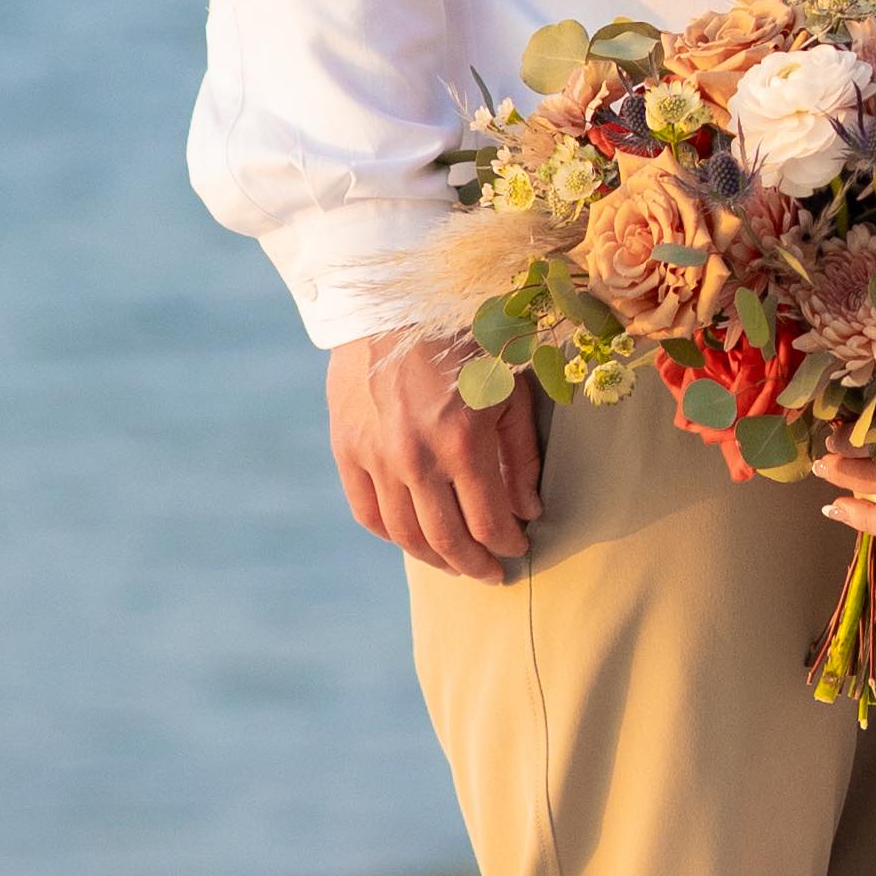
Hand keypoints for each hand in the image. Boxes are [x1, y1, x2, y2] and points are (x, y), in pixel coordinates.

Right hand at [329, 333, 542, 580]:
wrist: (394, 300)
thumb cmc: (466, 337)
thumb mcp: (509, 387)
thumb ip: (521, 454)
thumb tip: (529, 511)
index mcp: (462, 441)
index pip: (488, 522)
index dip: (507, 545)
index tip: (518, 549)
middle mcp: (416, 457)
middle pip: (446, 540)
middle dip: (474, 565)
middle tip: (490, 575)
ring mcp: (376, 455)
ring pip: (403, 534)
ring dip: (432, 558)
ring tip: (453, 563)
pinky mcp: (346, 447)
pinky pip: (366, 511)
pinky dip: (390, 534)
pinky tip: (410, 538)